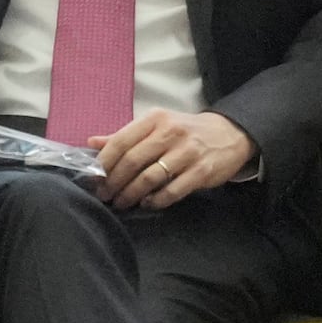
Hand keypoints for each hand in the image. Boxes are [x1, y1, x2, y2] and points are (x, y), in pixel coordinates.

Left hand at [89, 109, 255, 210]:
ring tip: (122, 202)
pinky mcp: (201, 171)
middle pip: (132, 161)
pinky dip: (155, 201)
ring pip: (149, 178)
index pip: (121, 141)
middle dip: (114, 182)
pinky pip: (171, 191)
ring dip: (131, 194)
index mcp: (156, 118)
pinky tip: (148, 203)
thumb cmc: (186, 132)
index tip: (94, 179)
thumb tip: (91, 142)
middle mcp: (171, 132)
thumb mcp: (157, 126)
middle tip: (105, 195)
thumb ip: (125, 135)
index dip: (104, 163)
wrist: (229, 134)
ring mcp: (187, 152)